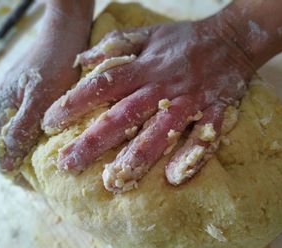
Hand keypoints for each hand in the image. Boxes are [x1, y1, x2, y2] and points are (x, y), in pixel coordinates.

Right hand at [0, 2, 92, 171]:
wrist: (65, 36)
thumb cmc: (54, 66)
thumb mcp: (39, 100)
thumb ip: (20, 129)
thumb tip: (5, 163)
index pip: (0, 155)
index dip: (17, 174)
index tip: (38, 187)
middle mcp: (2, 109)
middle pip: (7, 149)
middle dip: (24, 167)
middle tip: (48, 180)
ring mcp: (15, 103)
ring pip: (18, 138)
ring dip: (31, 154)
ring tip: (51, 166)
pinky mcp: (29, 99)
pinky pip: (28, 126)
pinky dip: (37, 139)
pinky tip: (52, 144)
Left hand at [42, 15, 254, 191]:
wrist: (230, 40)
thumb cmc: (184, 40)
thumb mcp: (147, 34)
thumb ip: (115, 45)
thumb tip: (83, 59)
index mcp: (144, 67)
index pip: (103, 85)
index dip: (75, 103)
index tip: (51, 123)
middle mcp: (163, 87)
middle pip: (124, 115)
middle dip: (95, 141)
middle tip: (68, 164)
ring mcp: (190, 102)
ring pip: (161, 132)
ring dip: (137, 157)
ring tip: (114, 180)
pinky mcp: (215, 112)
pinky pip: (205, 137)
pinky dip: (191, 156)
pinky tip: (173, 177)